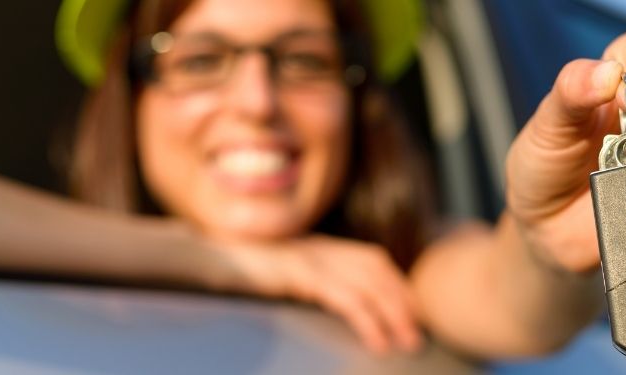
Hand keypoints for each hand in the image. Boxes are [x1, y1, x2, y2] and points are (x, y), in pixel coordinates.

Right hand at [208, 234, 421, 354]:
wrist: (207, 255)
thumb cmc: (244, 270)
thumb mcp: (286, 273)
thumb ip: (312, 281)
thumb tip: (339, 304)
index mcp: (323, 247)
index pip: (375, 260)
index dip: (399, 284)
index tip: (416, 312)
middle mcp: (323, 248)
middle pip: (378, 270)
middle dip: (403, 303)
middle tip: (419, 335)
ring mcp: (311, 258)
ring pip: (368, 284)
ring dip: (393, 314)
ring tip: (406, 343)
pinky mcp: (299, 273)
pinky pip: (343, 297)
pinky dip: (366, 320)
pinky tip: (377, 341)